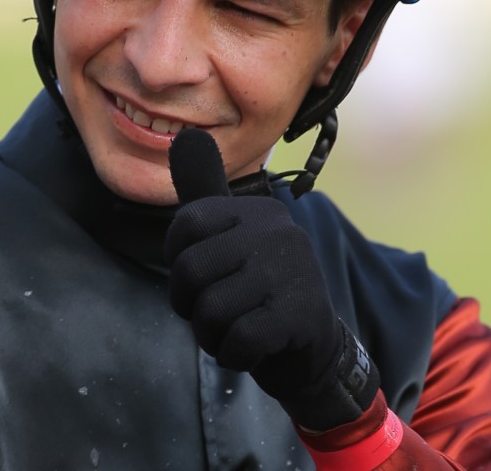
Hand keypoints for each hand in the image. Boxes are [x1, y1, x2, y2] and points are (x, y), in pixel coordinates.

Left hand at [165, 129, 378, 430]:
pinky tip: (252, 348)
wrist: (312, 345)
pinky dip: (234, 354)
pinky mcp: (300, 313)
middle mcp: (276, 229)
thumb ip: (206, 193)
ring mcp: (292, 269)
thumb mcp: (231, 236)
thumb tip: (186, 136)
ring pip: (211, 311)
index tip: (203, 276)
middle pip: (191, 271)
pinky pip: (238, 340)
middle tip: (215, 311)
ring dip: (212, 335)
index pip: (185, 224)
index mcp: (255, 209)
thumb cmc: (258, 289)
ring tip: (236, 328)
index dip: (179, 261)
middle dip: (191, 306)